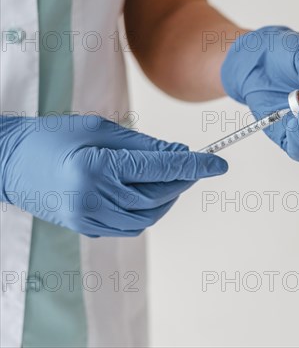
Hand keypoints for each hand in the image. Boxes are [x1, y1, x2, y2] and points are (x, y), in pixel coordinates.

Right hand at [0, 115, 226, 236]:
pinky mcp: (87, 228)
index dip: (196, 166)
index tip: (220, 163)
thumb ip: (144, 146)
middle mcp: (95, 199)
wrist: (8, 163)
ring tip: (168, 175)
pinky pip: (132, 225)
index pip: (162, 169)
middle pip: (160, 194)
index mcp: (98, 168)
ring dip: (168, 195)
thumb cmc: (52, 137)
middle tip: (192, 163)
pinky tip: (146, 191)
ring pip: (150, 214)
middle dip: (183, 179)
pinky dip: (149, 209)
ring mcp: (90, 219)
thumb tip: (180, 155)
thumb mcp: (100, 129)